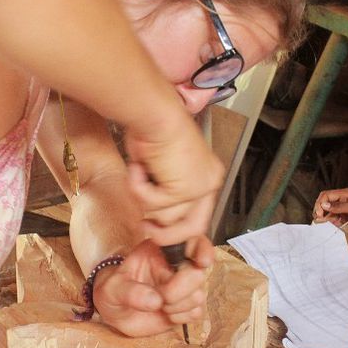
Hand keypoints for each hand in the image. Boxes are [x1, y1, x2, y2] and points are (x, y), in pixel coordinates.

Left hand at [92, 237, 214, 336]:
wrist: (114, 313)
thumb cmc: (113, 292)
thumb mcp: (113, 289)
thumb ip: (130, 292)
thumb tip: (155, 300)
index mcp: (160, 251)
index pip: (190, 243)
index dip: (202, 250)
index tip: (201, 262)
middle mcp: (177, 266)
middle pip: (198, 274)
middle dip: (179, 290)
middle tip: (161, 297)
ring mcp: (184, 287)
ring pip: (198, 295)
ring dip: (178, 306)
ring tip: (160, 305)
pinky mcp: (186, 306)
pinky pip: (196, 312)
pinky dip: (181, 317)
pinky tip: (166, 314)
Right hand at [123, 116, 223, 246]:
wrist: (154, 113)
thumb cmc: (152, 127)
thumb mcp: (159, 166)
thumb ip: (162, 190)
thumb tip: (153, 219)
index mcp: (207, 174)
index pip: (200, 214)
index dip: (179, 229)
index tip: (158, 231)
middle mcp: (209, 182)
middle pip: (193, 228)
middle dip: (166, 235)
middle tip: (145, 227)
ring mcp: (200, 188)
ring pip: (166, 217)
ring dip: (143, 197)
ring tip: (138, 171)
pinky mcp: (185, 190)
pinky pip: (152, 206)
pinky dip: (138, 188)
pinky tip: (138, 167)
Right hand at [313, 188, 347, 225]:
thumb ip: (339, 207)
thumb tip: (323, 205)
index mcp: (345, 194)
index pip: (326, 195)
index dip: (320, 204)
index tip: (319, 214)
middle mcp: (344, 199)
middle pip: (325, 202)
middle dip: (320, 210)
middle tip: (319, 220)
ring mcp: (346, 208)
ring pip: (330, 210)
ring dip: (326, 216)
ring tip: (327, 223)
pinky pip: (336, 217)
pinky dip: (333, 221)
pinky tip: (335, 224)